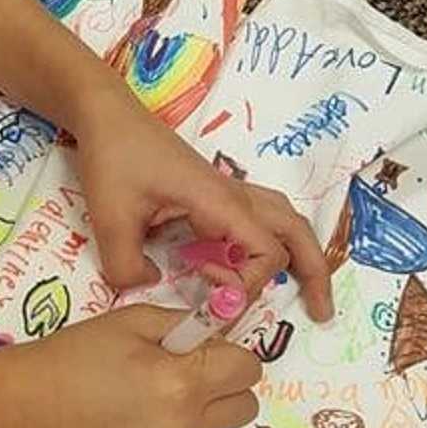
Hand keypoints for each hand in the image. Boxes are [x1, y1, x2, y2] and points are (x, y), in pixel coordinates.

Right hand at [34, 305, 261, 427]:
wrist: (28, 407)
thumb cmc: (76, 354)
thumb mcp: (131, 320)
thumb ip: (184, 324)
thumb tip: (218, 330)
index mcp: (180, 380)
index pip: (248, 368)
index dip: (228, 352)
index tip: (200, 347)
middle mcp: (184, 424)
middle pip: (246, 404)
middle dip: (225, 382)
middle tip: (185, 369)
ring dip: (204, 408)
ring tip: (158, 394)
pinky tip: (137, 417)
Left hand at [74, 90, 333, 321]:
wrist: (106, 114)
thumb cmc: (113, 158)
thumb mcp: (111, 218)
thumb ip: (127, 267)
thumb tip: (150, 284)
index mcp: (219, 201)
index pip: (265, 254)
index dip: (246, 285)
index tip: (205, 286)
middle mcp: (233, 196)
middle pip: (295, 232)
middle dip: (314, 272)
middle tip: (320, 313)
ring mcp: (226, 192)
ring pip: (283, 221)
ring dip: (300, 254)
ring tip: (307, 291)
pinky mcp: (211, 192)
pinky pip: (257, 218)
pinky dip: (268, 242)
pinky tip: (250, 262)